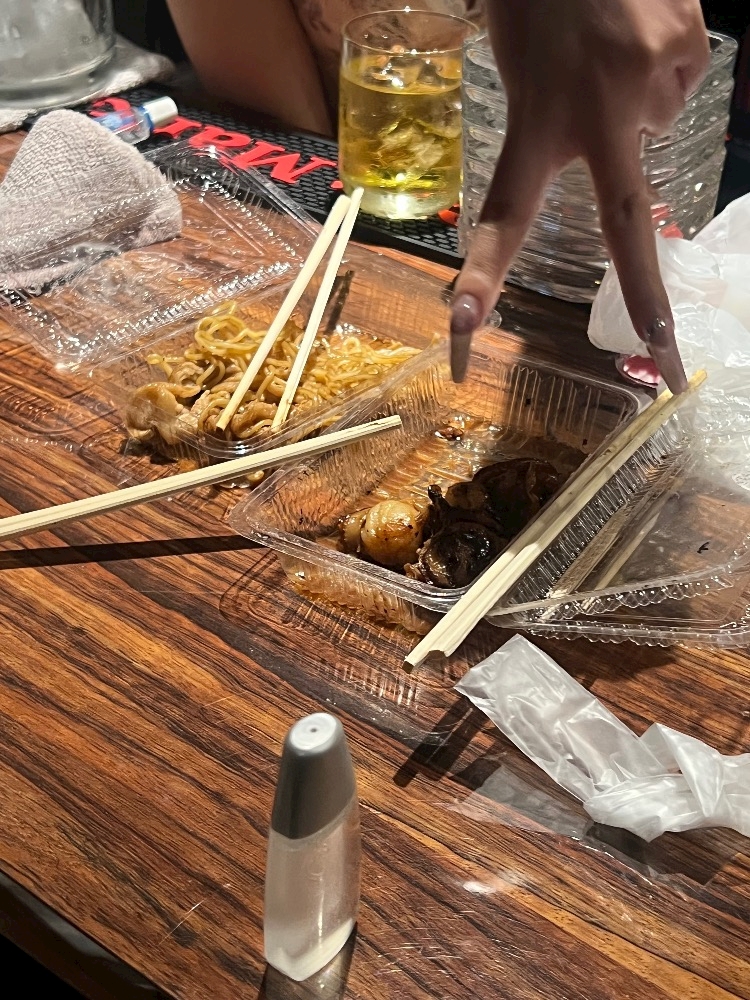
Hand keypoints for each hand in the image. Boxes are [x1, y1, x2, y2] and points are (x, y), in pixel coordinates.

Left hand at [451, 0, 710, 392]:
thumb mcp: (513, 54)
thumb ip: (556, 121)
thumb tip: (632, 149)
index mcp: (536, 117)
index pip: (502, 212)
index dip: (483, 274)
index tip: (461, 331)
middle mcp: (596, 107)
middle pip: (623, 223)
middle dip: (649, 296)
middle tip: (665, 358)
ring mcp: (648, 75)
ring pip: (656, 125)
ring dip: (638, 101)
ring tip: (611, 45)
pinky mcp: (689, 41)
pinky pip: (682, 81)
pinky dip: (664, 65)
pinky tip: (641, 28)